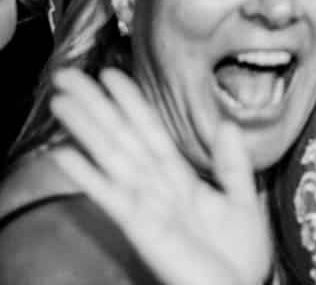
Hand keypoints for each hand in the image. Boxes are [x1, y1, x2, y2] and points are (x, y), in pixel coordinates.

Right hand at [49, 68, 271, 284]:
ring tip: (61, 101)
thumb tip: (225, 123)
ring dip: (87, 129)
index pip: (150, 133)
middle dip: (97, 107)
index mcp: (180, 180)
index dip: (132, 104)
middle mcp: (156, 189)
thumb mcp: (241, 200)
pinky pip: (113, 197)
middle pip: (122, 139)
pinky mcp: (142, 229)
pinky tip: (64, 155)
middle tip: (67, 75)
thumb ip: (232, 164)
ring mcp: (146, 207)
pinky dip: (89, 176)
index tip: (112, 74)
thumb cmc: (236, 255)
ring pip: (113, 159)